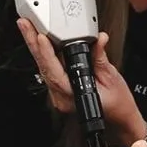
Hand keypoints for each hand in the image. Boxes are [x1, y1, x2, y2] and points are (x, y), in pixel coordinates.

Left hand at [17, 20, 143, 141]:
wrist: (121, 120)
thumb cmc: (118, 105)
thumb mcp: (112, 78)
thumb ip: (100, 58)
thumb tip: (98, 40)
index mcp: (73, 96)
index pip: (55, 72)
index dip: (47, 53)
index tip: (41, 36)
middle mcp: (62, 98)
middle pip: (44, 68)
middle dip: (33, 44)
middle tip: (25, 26)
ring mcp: (59, 96)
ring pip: (44, 69)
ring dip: (36, 48)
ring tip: (29, 29)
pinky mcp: (60, 91)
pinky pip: (49, 71)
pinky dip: (44, 55)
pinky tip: (39, 42)